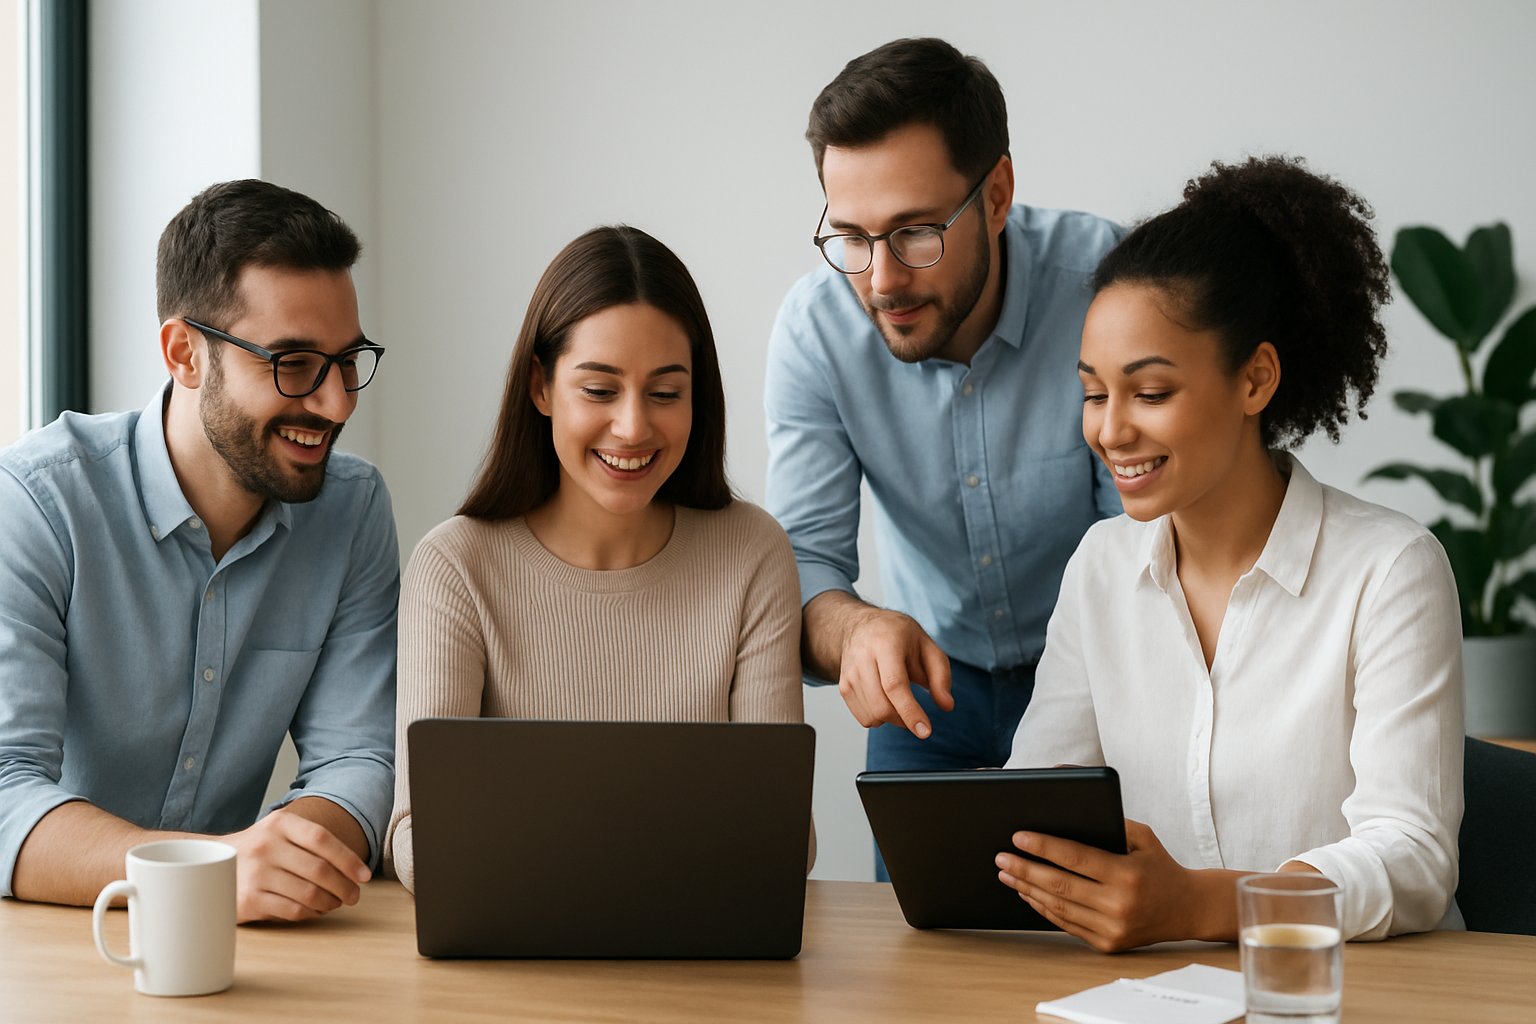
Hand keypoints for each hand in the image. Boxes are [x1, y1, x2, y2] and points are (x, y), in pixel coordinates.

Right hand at [223, 806, 371, 922]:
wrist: (210, 866)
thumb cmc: (260, 850)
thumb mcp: (281, 832)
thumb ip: (313, 842)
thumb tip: (355, 870)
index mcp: (280, 824)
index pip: (322, 839)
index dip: (348, 858)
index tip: (364, 875)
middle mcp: (266, 846)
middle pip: (320, 869)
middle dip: (345, 886)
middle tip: (354, 896)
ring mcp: (255, 874)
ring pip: (309, 893)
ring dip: (330, 902)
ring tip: (335, 903)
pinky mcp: (248, 900)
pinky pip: (293, 910)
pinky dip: (311, 912)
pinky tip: (315, 910)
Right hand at [836, 605, 953, 735]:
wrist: (861, 626)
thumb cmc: (898, 636)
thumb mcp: (928, 647)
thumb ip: (941, 676)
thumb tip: (946, 705)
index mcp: (886, 643)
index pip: (894, 685)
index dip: (910, 711)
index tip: (925, 731)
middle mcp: (863, 658)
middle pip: (881, 705)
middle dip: (904, 720)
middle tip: (918, 716)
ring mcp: (849, 673)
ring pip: (872, 716)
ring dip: (893, 719)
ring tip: (900, 699)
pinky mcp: (843, 686)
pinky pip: (863, 718)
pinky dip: (879, 718)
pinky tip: (885, 700)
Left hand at [995, 819, 1236, 951]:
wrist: (1188, 908)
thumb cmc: (1160, 865)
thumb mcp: (1141, 836)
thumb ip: (1106, 820)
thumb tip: (1063, 807)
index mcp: (1127, 875)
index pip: (1075, 858)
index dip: (1043, 847)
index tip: (1018, 837)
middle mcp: (1119, 905)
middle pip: (1060, 885)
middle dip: (1025, 869)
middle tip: (1001, 856)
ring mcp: (1112, 929)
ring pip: (1059, 908)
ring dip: (1027, 889)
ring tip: (1007, 873)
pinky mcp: (1107, 944)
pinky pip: (1067, 924)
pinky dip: (1043, 908)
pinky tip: (1028, 892)